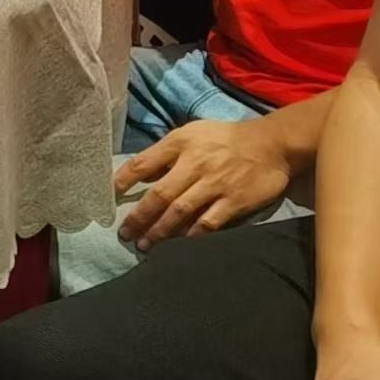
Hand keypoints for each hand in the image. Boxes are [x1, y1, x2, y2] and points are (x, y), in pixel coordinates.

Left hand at [114, 116, 292, 245]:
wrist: (272, 144)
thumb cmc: (225, 138)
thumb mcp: (192, 134)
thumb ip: (166, 153)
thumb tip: (138, 174)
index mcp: (180, 143)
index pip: (142, 163)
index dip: (121, 182)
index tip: (107, 199)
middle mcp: (195, 164)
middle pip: (159, 195)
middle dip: (139, 217)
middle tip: (125, 234)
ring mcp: (215, 184)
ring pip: (180, 212)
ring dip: (160, 231)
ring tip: (145, 244)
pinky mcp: (235, 201)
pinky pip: (209, 223)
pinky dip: (192, 235)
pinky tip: (181, 245)